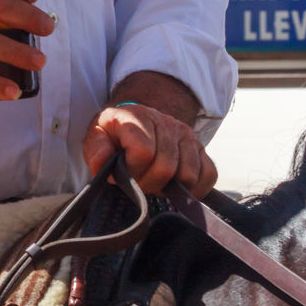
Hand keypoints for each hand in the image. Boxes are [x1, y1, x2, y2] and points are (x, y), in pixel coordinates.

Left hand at [83, 102, 216, 197]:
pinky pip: (209, 174)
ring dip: (171, 187)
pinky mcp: (201, 148)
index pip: (144, 152)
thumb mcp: (97, 137)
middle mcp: (166, 122)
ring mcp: (186, 134)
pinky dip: (195, 188)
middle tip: (139, 183)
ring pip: (188, 174)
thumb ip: (96, 148)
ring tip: (155, 182)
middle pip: (166, 167)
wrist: (137, 122)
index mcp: (138, 116)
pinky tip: (177, 187)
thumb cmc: (115, 135)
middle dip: (149, 184)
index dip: (133, 172)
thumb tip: (104, 161)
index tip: (123, 175)